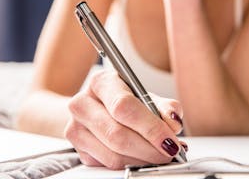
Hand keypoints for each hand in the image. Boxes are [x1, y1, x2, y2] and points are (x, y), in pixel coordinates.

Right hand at [65, 70, 185, 169]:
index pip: (124, 107)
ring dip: (143, 160)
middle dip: (150, 149)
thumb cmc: (123, 99)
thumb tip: (173, 123)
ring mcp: (75, 128)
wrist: (96, 107)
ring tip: (159, 155)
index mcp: (101, 83)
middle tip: (170, 153)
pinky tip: (143, 157)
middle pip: (117, 135)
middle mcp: (83, 104)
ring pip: (113, 155)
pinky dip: (131, 164)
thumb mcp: (145, 95)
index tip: (170, 141)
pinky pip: (108, 164)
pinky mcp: (78, 149)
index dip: (150, 127)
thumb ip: (163, 107)